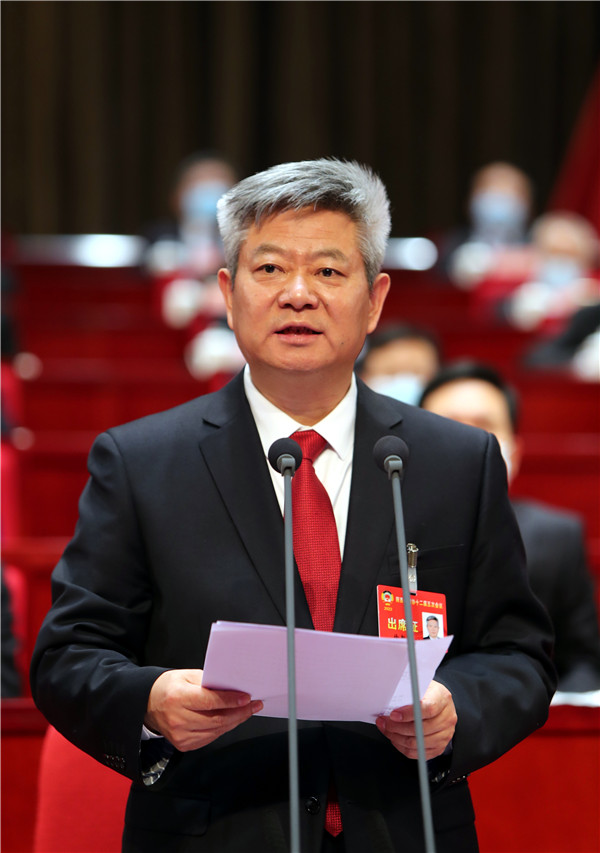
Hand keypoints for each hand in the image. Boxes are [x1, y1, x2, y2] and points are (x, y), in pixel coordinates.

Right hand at [145, 669, 262, 751]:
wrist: (148, 704)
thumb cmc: (170, 687)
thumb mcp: (187, 676)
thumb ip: (208, 681)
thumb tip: (232, 687)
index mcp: (177, 698)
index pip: (209, 701)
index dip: (230, 701)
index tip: (247, 698)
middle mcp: (177, 719)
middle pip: (216, 719)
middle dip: (239, 712)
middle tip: (254, 705)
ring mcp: (180, 735)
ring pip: (215, 731)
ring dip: (234, 721)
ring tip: (246, 711)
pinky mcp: (183, 745)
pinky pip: (210, 738)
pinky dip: (223, 729)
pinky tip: (231, 720)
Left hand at [375, 679, 455, 759]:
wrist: (440, 702)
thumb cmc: (428, 692)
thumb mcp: (421, 684)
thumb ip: (410, 692)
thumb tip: (391, 700)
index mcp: (443, 699)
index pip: (427, 709)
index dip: (408, 713)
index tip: (393, 714)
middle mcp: (447, 718)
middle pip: (421, 729)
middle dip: (397, 727)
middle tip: (383, 722)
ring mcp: (445, 735)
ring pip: (418, 743)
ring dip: (397, 738)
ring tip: (386, 729)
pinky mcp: (440, 747)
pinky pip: (418, 753)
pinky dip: (403, 747)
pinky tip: (395, 738)